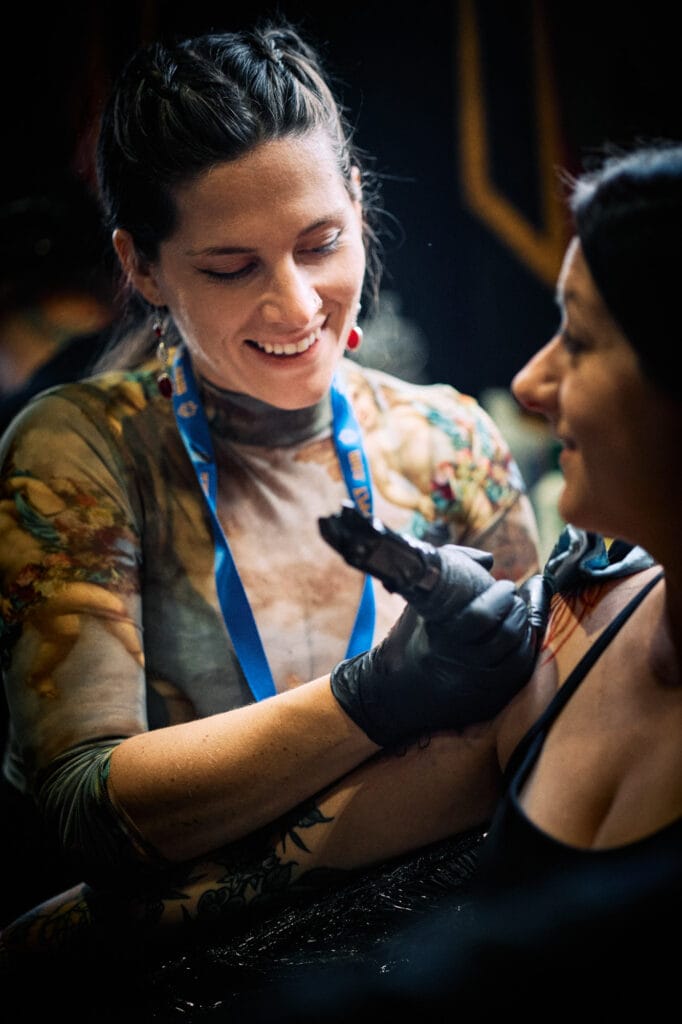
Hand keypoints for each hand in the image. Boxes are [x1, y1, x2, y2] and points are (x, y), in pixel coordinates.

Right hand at [322, 509, 542, 745]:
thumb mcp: (421, 604)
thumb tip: (488, 560)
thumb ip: (451, 572)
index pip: (481, 616)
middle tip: (513, 597)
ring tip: (517, 612)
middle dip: (517, 608)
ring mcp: (476, 682)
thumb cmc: (412, 637)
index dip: (501, 596)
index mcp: (440, 636)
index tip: (503, 585)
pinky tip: (519, 636)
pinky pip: (519, 671)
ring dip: (524, 626)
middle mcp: (459, 662)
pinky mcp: (487, 697)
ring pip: (517, 652)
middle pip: (505, 633)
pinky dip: (525, 648)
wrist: (399, 691)